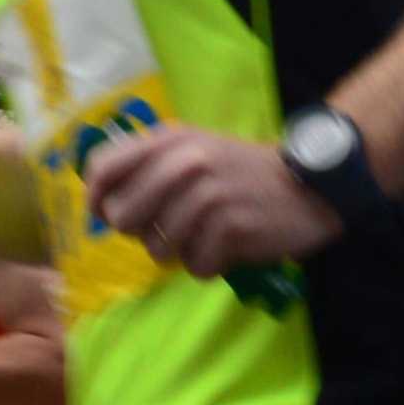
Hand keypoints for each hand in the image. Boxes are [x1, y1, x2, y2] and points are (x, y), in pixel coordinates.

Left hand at [82, 119, 338, 270]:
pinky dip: (209, 264)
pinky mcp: (231, 228)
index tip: (105, 214)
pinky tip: (227, 247)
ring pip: (158, 248)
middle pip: (122, 217)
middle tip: (164, 230)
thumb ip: (150, 165)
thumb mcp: (195, 149)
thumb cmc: (241, 173)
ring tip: (205, 235)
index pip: (104, 167)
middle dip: (138, 233)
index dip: (95, 198)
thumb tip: (101, 204)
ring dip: (179, 252)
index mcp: (171, 139)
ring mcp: (209, 196)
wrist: (308, 186)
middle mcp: (185, 163)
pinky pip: (195, 266)